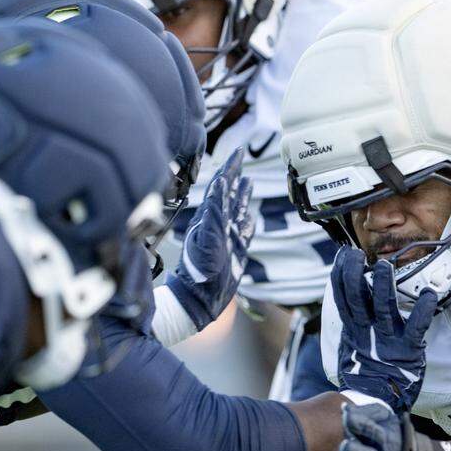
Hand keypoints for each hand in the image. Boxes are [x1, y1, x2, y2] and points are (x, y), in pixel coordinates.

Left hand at [165, 148, 253, 330]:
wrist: (199, 299)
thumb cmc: (199, 272)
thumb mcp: (206, 239)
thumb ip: (212, 213)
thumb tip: (218, 185)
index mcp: (210, 217)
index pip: (221, 185)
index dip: (231, 167)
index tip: (239, 151)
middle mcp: (218, 224)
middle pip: (229, 193)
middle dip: (236, 174)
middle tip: (243, 157)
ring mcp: (227, 237)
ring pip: (237, 210)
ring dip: (242, 195)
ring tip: (248, 181)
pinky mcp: (235, 252)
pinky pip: (244, 231)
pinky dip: (248, 219)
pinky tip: (251, 214)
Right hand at [331, 249, 435, 410]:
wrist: (374, 405)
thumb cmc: (367, 376)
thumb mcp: (351, 350)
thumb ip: (352, 327)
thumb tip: (349, 305)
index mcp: (354, 331)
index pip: (343, 298)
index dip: (341, 276)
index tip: (342, 256)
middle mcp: (368, 333)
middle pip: (357, 299)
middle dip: (354, 275)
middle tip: (356, 255)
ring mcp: (388, 341)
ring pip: (383, 309)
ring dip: (382, 287)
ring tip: (382, 267)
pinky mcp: (408, 350)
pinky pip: (416, 328)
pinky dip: (422, 311)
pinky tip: (428, 295)